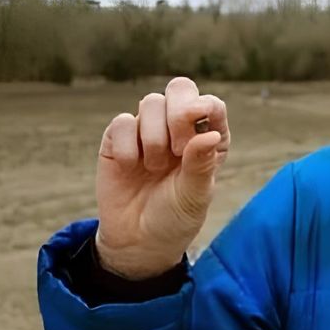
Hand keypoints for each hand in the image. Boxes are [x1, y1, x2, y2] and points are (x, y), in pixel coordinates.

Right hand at [93, 77, 229, 279]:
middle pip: (180, 89)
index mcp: (207, 139)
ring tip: (155, 168)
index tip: (197, 120)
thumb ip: (201, 165)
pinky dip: (127, 145)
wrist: (138, 241)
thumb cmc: (175, 217)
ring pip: (150, 103)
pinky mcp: (118, 139)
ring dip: (154, 137)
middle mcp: (179, 129)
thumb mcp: (194, 196)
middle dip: (178, 112)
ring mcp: (148, 131)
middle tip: (177, 147)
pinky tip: (131, 167)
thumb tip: (209, 135)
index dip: (203, 106)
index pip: (211, 104)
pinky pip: (122, 122)